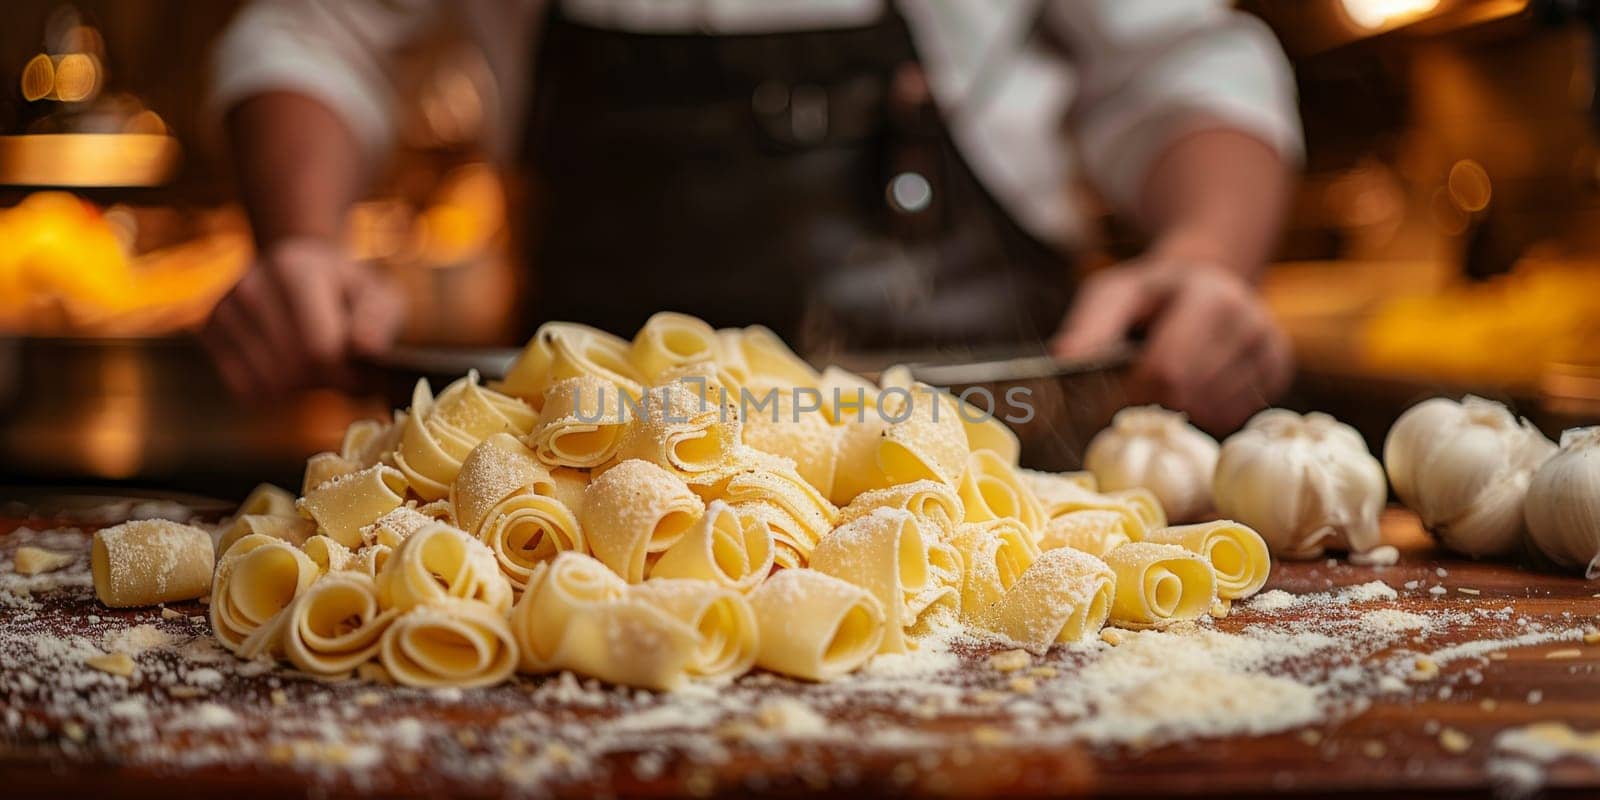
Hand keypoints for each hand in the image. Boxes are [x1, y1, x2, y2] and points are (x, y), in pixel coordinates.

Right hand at [200, 237, 404, 398]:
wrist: (298, 268)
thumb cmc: (346, 290)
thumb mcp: (378, 295)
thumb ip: (378, 320)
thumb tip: (366, 349)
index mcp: (294, 269)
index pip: (319, 349)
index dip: (348, 374)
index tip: (363, 373)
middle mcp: (250, 285)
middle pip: (293, 369)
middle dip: (326, 381)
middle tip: (342, 371)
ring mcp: (224, 308)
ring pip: (269, 384)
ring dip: (301, 388)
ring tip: (317, 364)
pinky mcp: (209, 331)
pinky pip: (246, 389)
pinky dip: (274, 391)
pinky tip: (289, 368)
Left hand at [1051, 258, 1292, 431]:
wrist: (1206, 280)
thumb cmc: (1150, 293)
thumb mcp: (1114, 294)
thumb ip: (1090, 325)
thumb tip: (1064, 357)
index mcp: (1210, 297)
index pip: (1166, 370)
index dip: (1129, 394)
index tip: (1105, 399)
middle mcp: (1250, 321)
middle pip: (1187, 395)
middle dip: (1150, 403)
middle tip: (1132, 395)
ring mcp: (1270, 348)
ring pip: (1210, 412)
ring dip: (1177, 409)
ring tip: (1165, 382)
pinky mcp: (1278, 372)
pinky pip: (1232, 416)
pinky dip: (1203, 412)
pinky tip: (1193, 386)